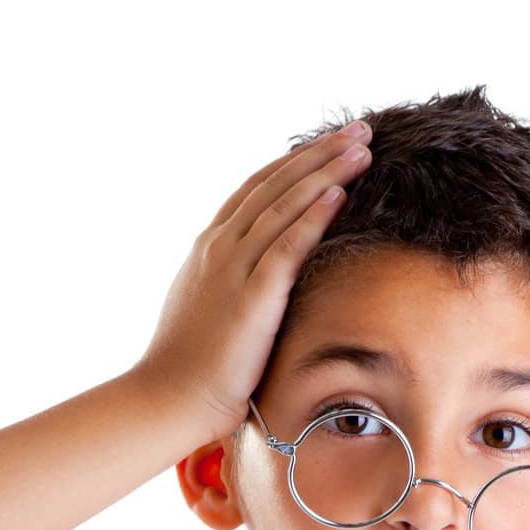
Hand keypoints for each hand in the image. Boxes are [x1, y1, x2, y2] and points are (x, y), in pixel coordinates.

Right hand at [136, 121, 373, 446]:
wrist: (167, 399)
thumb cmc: (189, 367)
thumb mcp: (209, 310)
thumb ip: (232, 285)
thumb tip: (256, 282)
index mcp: (210, 249)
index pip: (258, 190)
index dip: (296, 163)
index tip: (330, 144)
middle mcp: (220, 247)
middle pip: (275, 185)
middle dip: (320, 154)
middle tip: (359, 130)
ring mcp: (232, 268)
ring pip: (284, 205)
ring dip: (325, 173)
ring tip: (362, 150)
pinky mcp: (251, 297)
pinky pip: (286, 246)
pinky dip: (312, 216)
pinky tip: (339, 193)